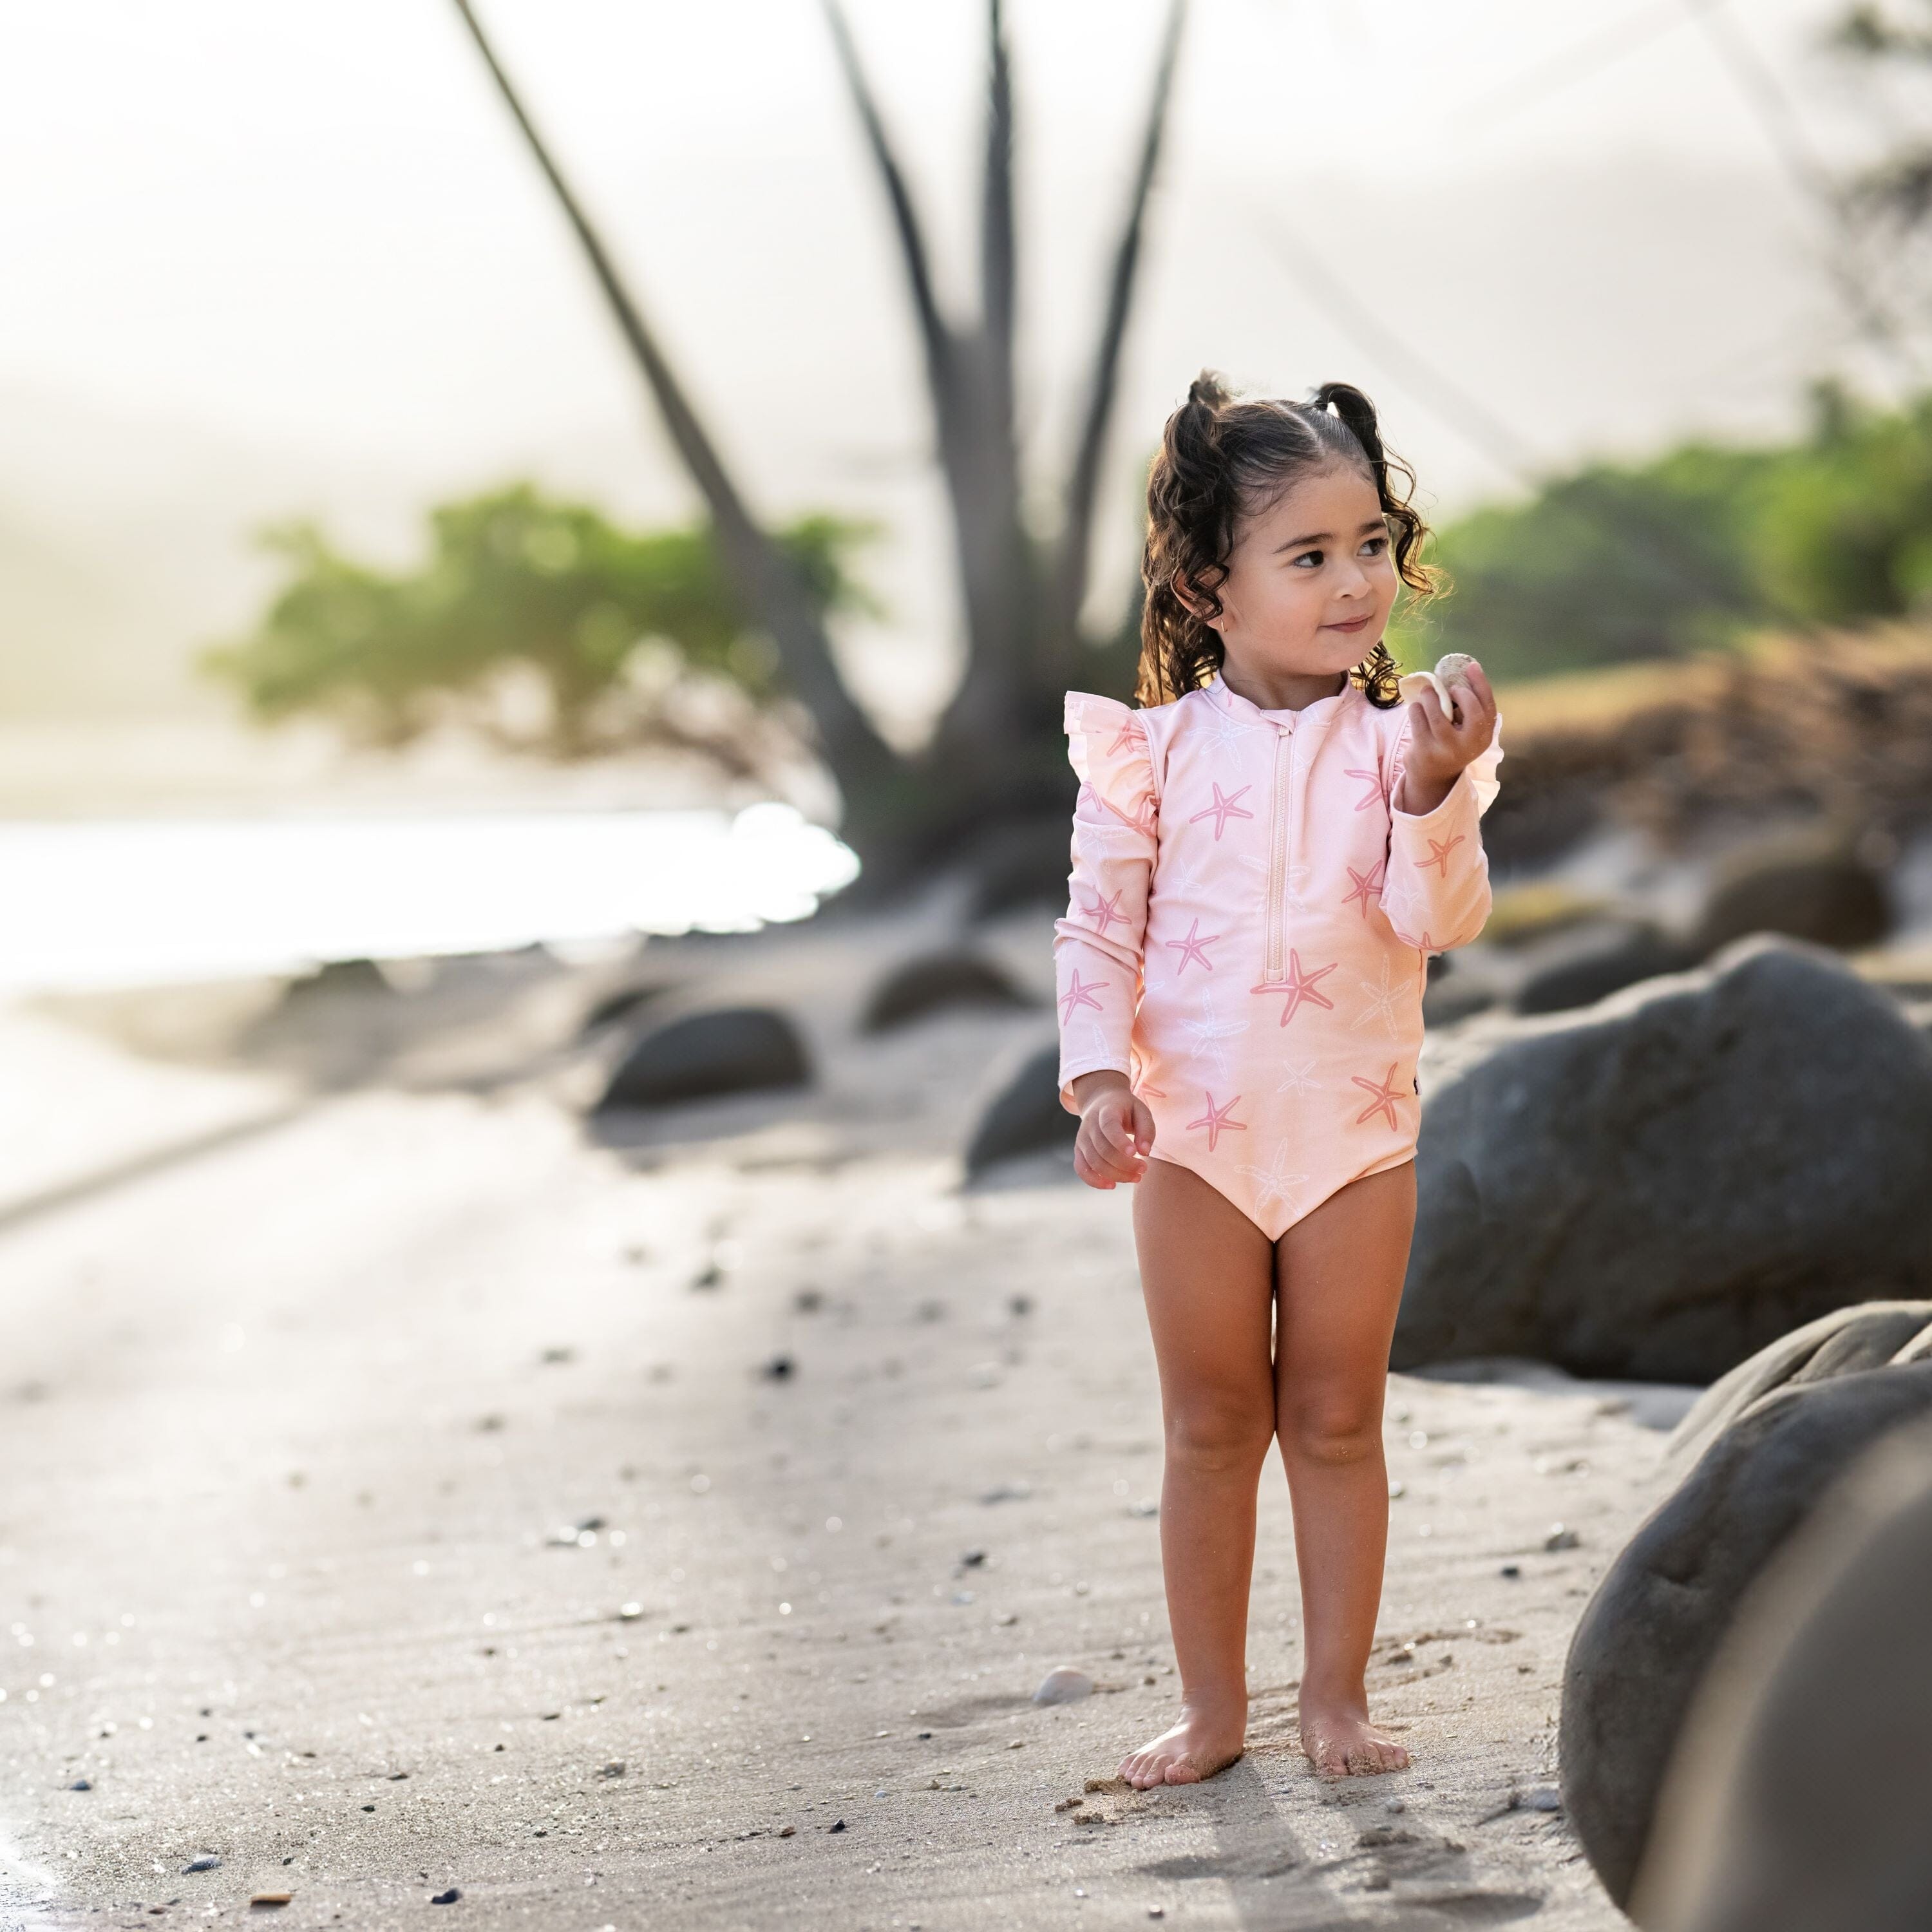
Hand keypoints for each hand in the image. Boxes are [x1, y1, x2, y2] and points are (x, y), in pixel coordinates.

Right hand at [1071, 1074, 1154, 1190]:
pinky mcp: (1079, 1150)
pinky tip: (1112, 1185)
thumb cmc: (1125, 1109)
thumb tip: (1145, 1152)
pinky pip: (1081, 1169)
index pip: (1109, 1127)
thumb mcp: (1141, 1111)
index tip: (1136, 1154)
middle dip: (1126, 1164)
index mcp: (1106, 1110)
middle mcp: (1090, 1124)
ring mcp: (1082, 1138)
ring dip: (1116, 1175)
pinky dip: (1095, 1181)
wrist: (1100, 1101)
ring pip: (1095, 1163)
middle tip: (1144, 1169)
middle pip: (1103, 1150)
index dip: (1120, 1142)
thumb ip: (1146, 1129)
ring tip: (1136, 1177)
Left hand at [1396, 659, 1497, 813]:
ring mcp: (1447, 749)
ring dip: (1430, 697)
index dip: (1481, 684)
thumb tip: (1460, 671)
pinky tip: (1417, 708)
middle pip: (1473, 713)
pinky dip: (1416, 709)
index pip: (1488, 707)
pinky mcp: (1425, 751)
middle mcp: (1469, 745)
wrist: (1433, 776)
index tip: (1471, 666)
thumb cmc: (1451, 743)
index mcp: (1483, 736)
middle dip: (1462, 694)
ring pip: (1438, 715)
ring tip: (1427, 693)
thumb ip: (1467, 709)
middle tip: (1449, 688)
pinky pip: (1418, 720)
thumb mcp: (1466, 731)